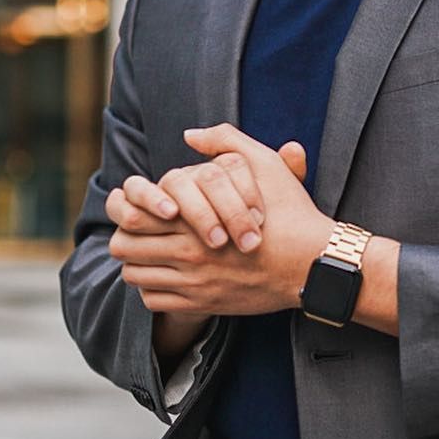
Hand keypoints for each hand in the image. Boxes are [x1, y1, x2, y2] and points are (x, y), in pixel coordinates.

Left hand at [111, 125, 332, 316]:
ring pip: (135, 276)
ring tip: (147, 254)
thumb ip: (226, 141)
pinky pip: (154, 301)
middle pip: (125, 247)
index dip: (125, 210)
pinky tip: (164, 278)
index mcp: (195, 217)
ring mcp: (195, 283)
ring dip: (136, 263)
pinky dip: (151, 290)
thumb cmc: (290, 213)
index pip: (134, 216)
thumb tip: (190, 134)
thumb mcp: (264, 165)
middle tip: (134, 231)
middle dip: (124, 236)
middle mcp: (189, 252)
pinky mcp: (204, 304)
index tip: (131, 207)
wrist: (314, 264)